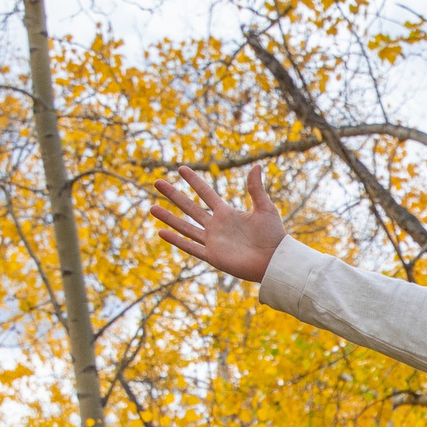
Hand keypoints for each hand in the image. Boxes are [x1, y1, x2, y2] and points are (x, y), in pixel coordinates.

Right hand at [150, 163, 286, 283]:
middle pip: (189, 207)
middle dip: (173, 195)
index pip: (205, 193)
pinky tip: (161, 233)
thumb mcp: (265, 208)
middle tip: (157, 182)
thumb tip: (256, 165)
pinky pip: (190, 247)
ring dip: (168, 218)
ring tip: (151, 208)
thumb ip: (256, 189)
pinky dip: (176, 241)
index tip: (181, 168)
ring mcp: (213, 241)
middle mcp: (216, 226)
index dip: (194, 181)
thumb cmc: (273, 235)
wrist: (275, 260)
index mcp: (227, 213)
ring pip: (185, 227)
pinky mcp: (213, 256)